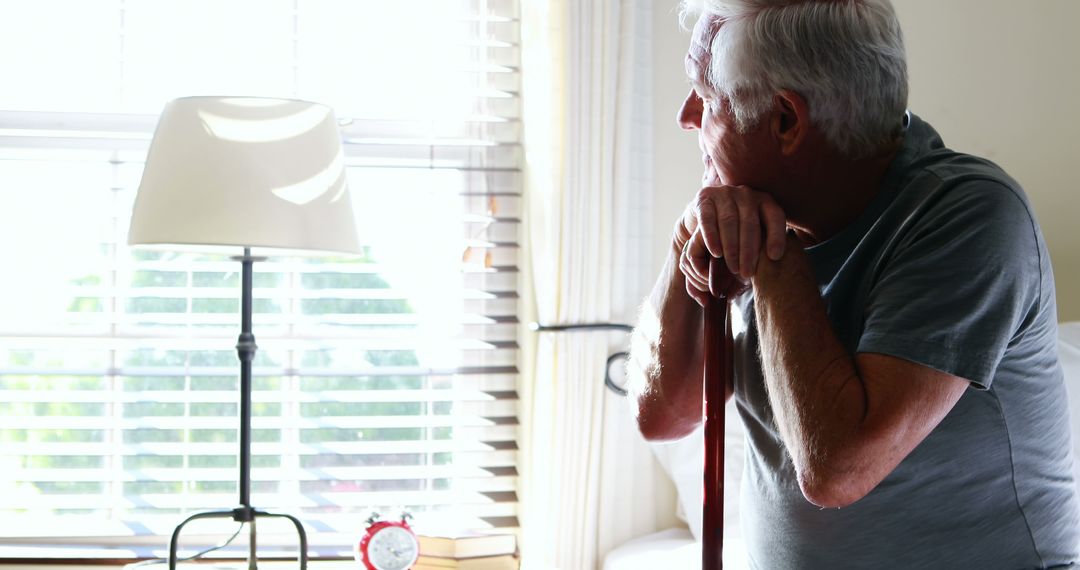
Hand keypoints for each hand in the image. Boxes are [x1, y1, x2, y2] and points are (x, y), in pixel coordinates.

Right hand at [674, 169, 786, 304]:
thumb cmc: (738, 234)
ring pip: (729, 221)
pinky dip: (712, 237)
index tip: (775, 257)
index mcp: (765, 200)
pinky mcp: (705, 197)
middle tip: (748, 273)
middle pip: (750, 223)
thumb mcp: (756, 236)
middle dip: (750, 251)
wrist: (708, 218)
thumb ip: (768, 245)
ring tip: (733, 268)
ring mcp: (725, 193)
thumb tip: (786, 263)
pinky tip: (716, 253)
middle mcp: (746, 194)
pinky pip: (708, 219)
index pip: (775, 216)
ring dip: (732, 247)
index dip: (777, 236)